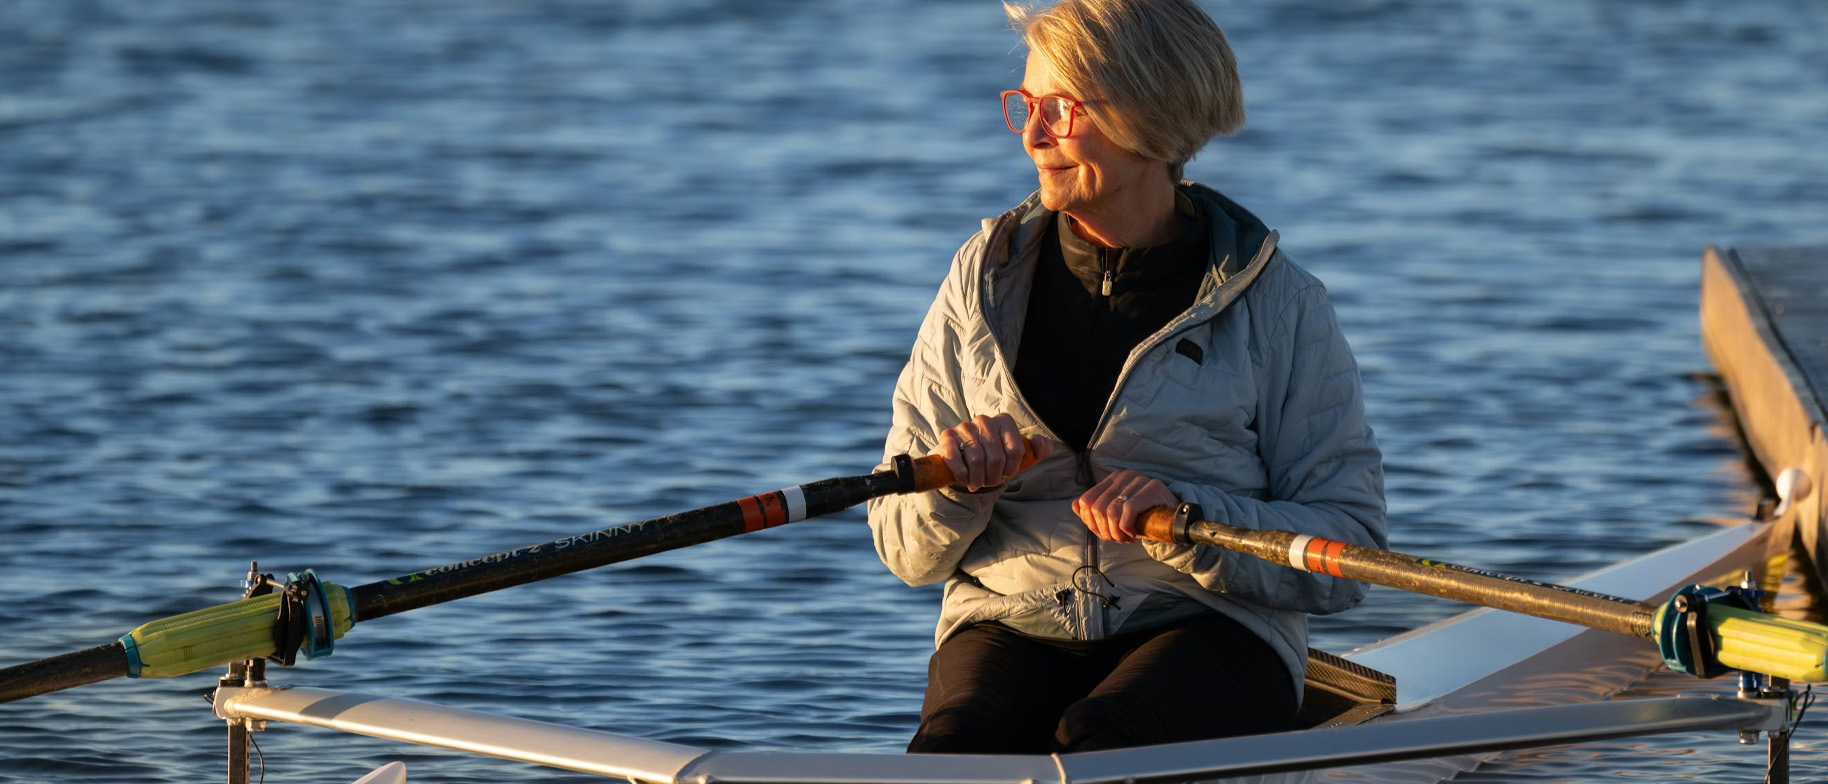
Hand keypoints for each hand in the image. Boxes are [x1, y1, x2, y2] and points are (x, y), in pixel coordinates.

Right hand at [937, 414, 1053, 491]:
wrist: (966, 461)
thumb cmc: (997, 460)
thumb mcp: (1022, 456)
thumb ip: (1039, 449)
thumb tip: (1039, 442)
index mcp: (1005, 421)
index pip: (1015, 450)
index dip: (1011, 469)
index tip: (1006, 474)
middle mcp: (984, 420)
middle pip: (995, 457)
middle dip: (993, 477)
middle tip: (989, 482)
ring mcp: (964, 427)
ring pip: (975, 459)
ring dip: (977, 478)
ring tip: (977, 482)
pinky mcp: (947, 436)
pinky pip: (955, 457)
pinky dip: (961, 474)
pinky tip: (964, 478)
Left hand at [1073, 470, 1176, 543]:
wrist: (1173, 518)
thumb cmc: (1142, 517)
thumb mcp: (1116, 515)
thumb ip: (1095, 511)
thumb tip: (1074, 506)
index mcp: (1112, 480)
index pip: (1086, 501)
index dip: (1090, 523)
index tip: (1104, 534)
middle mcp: (1123, 476)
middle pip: (1097, 508)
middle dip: (1104, 531)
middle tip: (1117, 539)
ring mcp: (1138, 480)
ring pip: (1111, 511)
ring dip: (1116, 532)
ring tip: (1124, 538)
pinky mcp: (1152, 487)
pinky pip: (1128, 510)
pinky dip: (1126, 528)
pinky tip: (1132, 534)